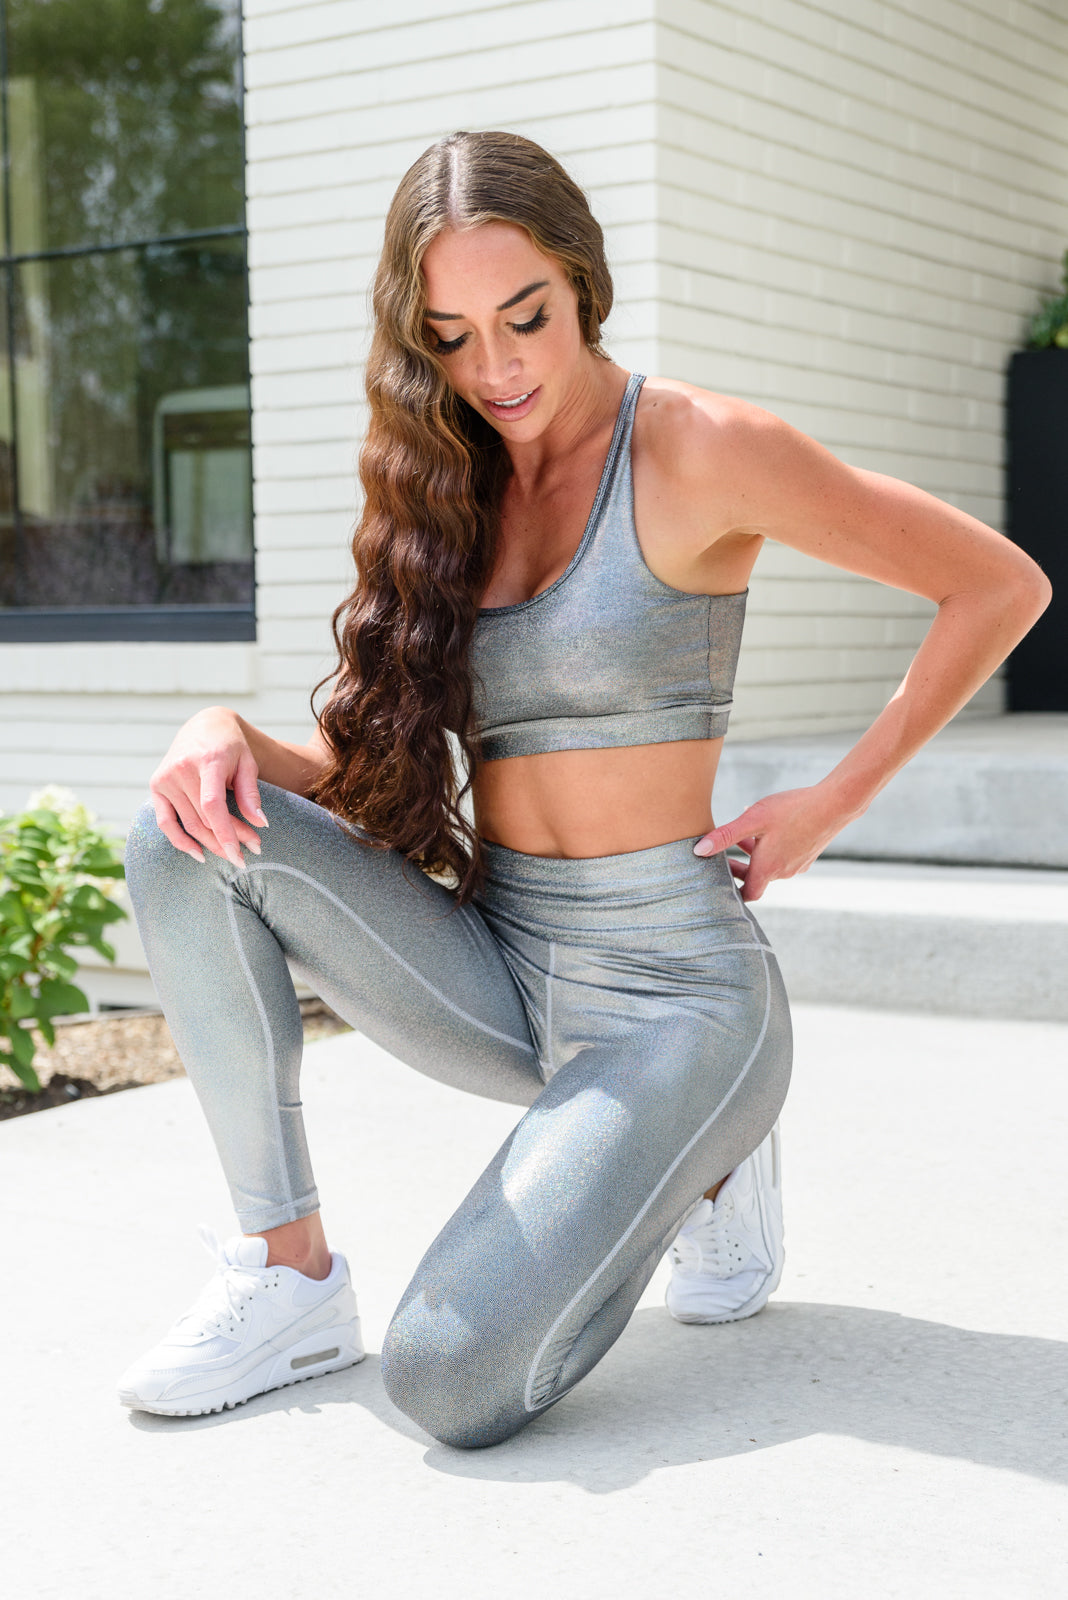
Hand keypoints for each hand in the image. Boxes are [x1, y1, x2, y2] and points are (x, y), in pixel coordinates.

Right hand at [149, 707, 267, 866]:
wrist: (204, 726)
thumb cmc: (231, 747)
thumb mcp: (247, 763)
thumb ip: (250, 793)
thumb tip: (260, 824)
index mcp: (207, 760)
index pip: (212, 804)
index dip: (225, 832)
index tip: (239, 854)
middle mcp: (181, 769)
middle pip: (205, 818)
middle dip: (229, 839)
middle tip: (251, 850)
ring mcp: (165, 778)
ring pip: (190, 824)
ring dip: (212, 843)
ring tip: (233, 853)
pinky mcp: (156, 785)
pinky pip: (165, 822)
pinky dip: (180, 841)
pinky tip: (199, 854)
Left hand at [693, 785, 851, 901]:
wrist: (835, 804)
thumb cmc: (792, 810)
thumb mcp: (753, 820)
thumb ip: (726, 836)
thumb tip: (698, 851)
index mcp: (768, 868)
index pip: (747, 894)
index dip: (732, 890)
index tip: (719, 879)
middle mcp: (784, 872)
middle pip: (757, 878)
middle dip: (739, 868)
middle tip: (723, 856)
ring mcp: (799, 864)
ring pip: (771, 864)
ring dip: (755, 853)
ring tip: (744, 834)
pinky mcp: (809, 854)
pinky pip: (784, 855)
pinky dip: (772, 847)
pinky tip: (769, 825)